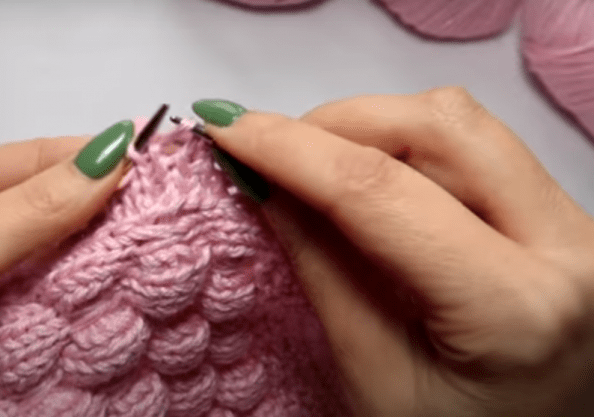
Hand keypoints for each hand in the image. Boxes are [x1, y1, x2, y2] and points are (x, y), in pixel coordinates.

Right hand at [195, 88, 593, 415]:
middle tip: (269, 151)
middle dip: (337, 122)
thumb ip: (320, 269)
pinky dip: (407, 145)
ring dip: (373, 126)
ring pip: (463, 124)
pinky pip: (480, 148)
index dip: (293, 151)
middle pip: (440, 126)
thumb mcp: (373, 376)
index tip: (227, 131)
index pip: (384, 193)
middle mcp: (568, 246)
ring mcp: (576, 224)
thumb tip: (262, 182)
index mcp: (515, 308)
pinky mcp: (565, 217)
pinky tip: (365, 178)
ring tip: (313, 166)